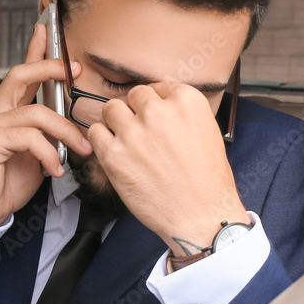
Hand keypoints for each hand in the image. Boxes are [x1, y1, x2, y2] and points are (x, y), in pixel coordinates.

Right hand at [0, 24, 91, 236]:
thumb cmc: (5, 183)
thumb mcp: (36, 154)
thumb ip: (48, 134)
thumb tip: (73, 126)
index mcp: (6, 111)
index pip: (22, 73)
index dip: (36, 50)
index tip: (49, 30)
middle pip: (21, 75)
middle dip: (49, 67)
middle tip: (74, 71)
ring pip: (36, 112)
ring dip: (65, 130)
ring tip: (80, 149)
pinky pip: (29, 137)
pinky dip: (49, 153)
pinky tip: (54, 169)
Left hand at [87, 82, 250, 256]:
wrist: (200, 216)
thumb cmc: (207, 182)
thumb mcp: (207, 132)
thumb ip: (182, 114)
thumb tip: (160, 104)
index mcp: (186, 101)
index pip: (158, 88)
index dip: (154, 104)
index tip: (155, 119)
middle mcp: (158, 111)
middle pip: (134, 96)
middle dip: (136, 112)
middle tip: (142, 133)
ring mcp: (133, 131)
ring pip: (111, 109)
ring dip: (117, 123)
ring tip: (127, 142)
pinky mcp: (113, 154)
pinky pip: (96, 132)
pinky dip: (102, 140)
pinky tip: (115, 153)